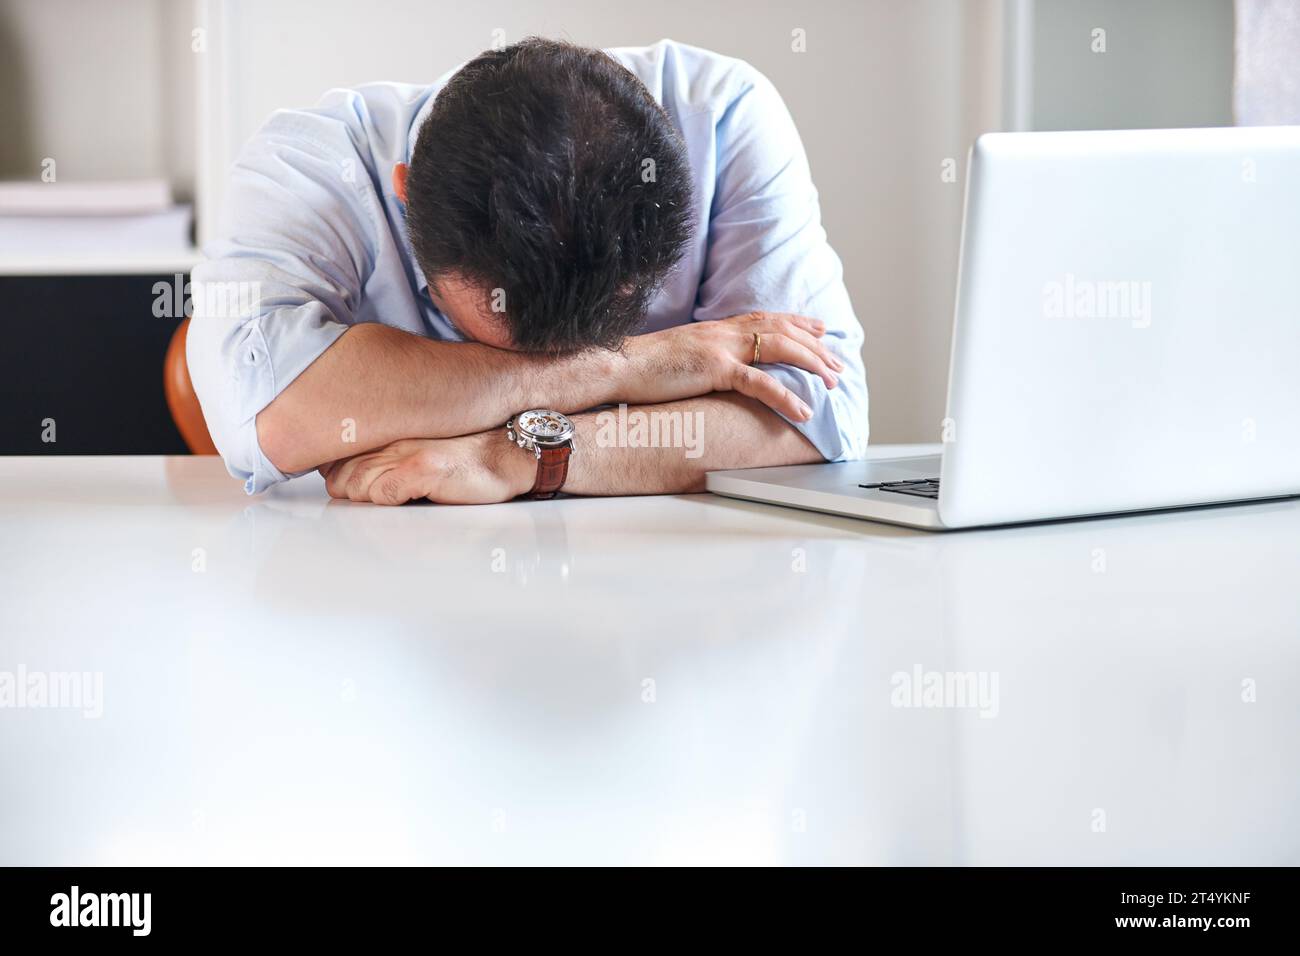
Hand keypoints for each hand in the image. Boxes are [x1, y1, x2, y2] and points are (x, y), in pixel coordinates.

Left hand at [319, 432, 534, 504]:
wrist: (507, 453)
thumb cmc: (467, 457)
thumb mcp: (419, 448)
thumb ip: (386, 457)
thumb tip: (354, 482)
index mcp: (388, 430)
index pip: (336, 458)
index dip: (341, 478)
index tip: (354, 488)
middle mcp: (391, 437)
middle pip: (340, 476)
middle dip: (351, 495)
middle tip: (377, 500)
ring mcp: (404, 452)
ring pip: (356, 487)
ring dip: (371, 502)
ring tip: (397, 500)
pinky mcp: (421, 469)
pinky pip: (382, 495)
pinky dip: (389, 505)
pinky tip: (410, 500)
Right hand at [622, 312, 844, 421]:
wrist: (616, 364)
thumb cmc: (642, 366)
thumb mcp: (680, 355)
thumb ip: (704, 356)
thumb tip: (717, 368)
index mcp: (716, 328)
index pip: (765, 318)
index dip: (797, 323)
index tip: (820, 330)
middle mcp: (723, 332)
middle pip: (781, 332)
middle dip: (815, 347)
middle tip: (838, 365)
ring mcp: (720, 348)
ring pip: (779, 349)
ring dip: (810, 365)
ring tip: (832, 382)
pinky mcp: (714, 369)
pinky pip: (758, 383)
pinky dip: (785, 396)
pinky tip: (803, 409)